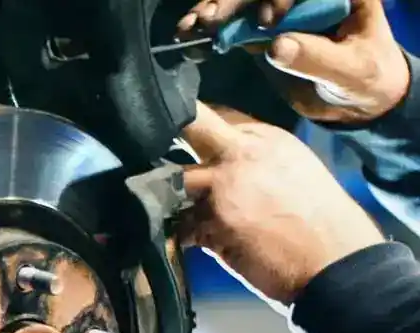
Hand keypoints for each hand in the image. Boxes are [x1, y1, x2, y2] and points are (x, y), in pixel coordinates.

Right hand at [177, 0, 410, 123]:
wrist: (356, 99)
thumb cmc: (366, 79)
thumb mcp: (350, 70)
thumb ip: (316, 58)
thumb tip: (276, 46)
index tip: (269, 22)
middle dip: (232, 0)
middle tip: (210, 17)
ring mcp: (280, 10)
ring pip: (241, 3)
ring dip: (213, 10)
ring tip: (193, 25)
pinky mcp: (261, 31)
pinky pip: (232, 26)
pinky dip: (210, 31)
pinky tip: (189, 36)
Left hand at [178, 103, 384, 303]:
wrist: (334, 262)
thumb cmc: (323, 223)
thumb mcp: (297, 170)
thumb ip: (257, 159)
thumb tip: (224, 161)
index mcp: (268, 138)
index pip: (218, 117)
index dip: (197, 132)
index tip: (187, 144)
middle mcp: (243, 154)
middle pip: (193, 127)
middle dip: (172, 140)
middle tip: (163, 160)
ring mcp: (224, 185)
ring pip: (177, 180)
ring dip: (176, 198)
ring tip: (186, 214)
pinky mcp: (211, 221)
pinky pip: (180, 225)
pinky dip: (184, 236)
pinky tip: (199, 243)